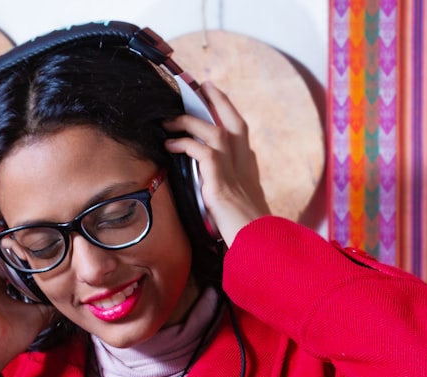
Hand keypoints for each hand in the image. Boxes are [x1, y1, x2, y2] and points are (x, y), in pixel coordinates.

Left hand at [163, 81, 270, 246]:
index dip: (227, 113)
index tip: (214, 99)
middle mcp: (244, 162)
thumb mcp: (237, 204)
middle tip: (202, 86)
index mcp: (249, 167)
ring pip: (212, 130)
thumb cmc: (247, 229)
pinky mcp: (220, 177)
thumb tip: (209, 186)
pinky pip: (200, 150)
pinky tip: (170, 144)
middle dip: (217, 100)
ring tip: (169, 121)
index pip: (239, 132)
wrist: (257, 240)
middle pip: (232, 120)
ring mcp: (233, 168)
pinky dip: (184, 144)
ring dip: (189, 122)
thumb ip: (226, 189)